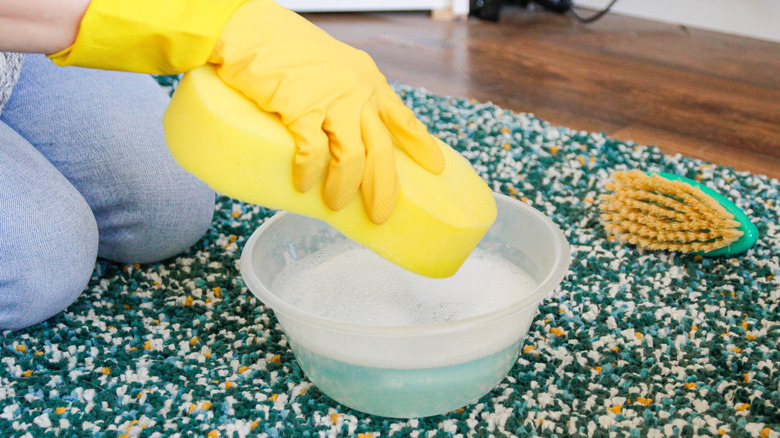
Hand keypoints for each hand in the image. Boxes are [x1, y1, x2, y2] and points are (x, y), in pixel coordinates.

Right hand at [209, 1, 444, 222]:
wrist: (250, 29)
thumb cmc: (284, 48)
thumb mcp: (332, 66)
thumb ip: (346, 94)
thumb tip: (347, 132)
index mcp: (368, 81)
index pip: (403, 118)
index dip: (422, 146)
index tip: (436, 168)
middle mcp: (358, 91)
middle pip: (381, 150)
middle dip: (383, 188)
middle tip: (380, 214)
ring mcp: (332, 100)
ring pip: (351, 159)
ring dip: (344, 189)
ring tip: (334, 205)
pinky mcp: (301, 109)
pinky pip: (313, 154)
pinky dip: (310, 174)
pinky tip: (303, 185)